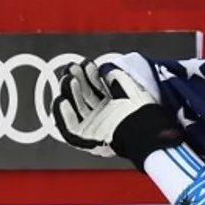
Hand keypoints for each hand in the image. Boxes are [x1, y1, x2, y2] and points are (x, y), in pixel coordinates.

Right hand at [51, 60, 183, 169]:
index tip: (87, 65)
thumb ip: (117, 77)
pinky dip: (63, 114)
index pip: (97, 89)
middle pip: (84, 96)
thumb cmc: (142, 114)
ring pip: (76, 108)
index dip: (91, 76)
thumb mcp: (131, 89)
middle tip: (73, 68)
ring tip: (69, 79)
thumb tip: (106, 69)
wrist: (142, 132)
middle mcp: (105, 117)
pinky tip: (62, 100)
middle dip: (77, 80)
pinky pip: (69, 127)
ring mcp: (95, 128)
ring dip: (69, 91)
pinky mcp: (85, 139)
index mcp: (116, 107)